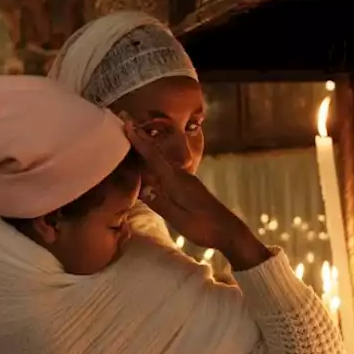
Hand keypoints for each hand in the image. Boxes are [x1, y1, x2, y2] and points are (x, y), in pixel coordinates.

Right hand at [122, 118, 270, 269]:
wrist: (228, 231)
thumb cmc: (205, 227)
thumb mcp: (180, 219)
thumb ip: (161, 204)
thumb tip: (143, 189)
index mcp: (177, 182)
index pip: (154, 157)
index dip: (140, 141)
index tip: (127, 125)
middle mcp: (180, 176)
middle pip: (156, 153)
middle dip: (141, 138)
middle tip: (126, 121)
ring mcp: (185, 180)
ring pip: (161, 160)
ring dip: (147, 148)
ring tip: (132, 137)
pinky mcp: (186, 187)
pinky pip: (165, 169)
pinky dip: (154, 161)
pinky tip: (148, 163)